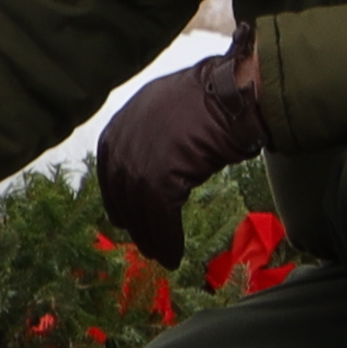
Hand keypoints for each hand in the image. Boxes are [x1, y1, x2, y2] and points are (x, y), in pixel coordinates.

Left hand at [95, 38, 267, 254]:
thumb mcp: (167, 109)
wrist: (235, 91)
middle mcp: (123, 142)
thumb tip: (156, 158)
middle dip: (134, 222)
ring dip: (152, 238)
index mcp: (122, 124)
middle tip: (145, 244)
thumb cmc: (213, 97)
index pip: (111, 172)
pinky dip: (167, 240)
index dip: (118, 200)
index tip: (122, 219)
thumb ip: (152, 134)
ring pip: (140, 211)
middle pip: (122, 195)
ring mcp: (139, 160)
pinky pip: (161, 218)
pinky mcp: (161, 177)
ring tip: (161, 256)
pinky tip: (173, 255)